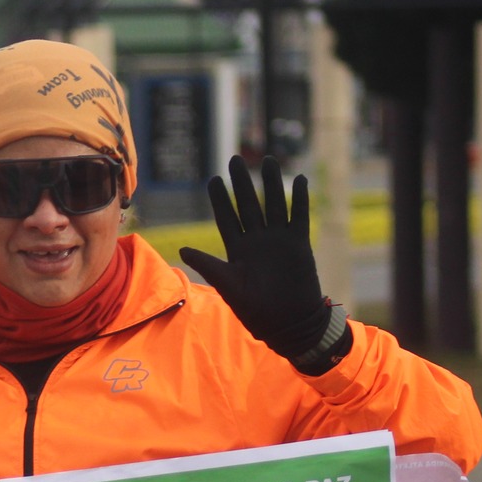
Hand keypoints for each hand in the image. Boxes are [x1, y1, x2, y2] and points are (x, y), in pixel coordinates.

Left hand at [179, 155, 333, 361]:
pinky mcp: (299, 243)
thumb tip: (182, 248)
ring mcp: (278, 240)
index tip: (213, 180)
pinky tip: (298, 179)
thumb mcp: (227, 285)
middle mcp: (257, 240)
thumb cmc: (255, 309)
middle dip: (242, 183)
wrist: (288, 322)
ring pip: (274, 205)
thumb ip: (208, 264)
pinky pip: (299, 215)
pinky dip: (299, 198)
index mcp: (237, 249)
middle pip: (248, 205)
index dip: (220, 199)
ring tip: (268, 160)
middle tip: (234, 159)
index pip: (226, 217)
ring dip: (271, 183)